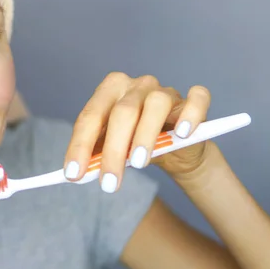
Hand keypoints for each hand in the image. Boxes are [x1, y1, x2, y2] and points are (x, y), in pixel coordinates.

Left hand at [63, 72, 212, 192]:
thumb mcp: (112, 149)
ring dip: (145, 135)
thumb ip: (96, 155)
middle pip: (122, 112)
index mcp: (110, 90)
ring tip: (139, 163)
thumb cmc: (135, 143)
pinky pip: (196, 99)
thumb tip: (78, 173)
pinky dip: (191, 115)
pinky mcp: (192, 101)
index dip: (80, 145)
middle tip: (109, 183)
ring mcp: (165, 90)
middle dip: (113, 150)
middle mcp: (137, 85)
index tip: (73, 174)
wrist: (175, 148)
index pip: (91, 116)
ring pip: (156, 104)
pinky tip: (183, 134)